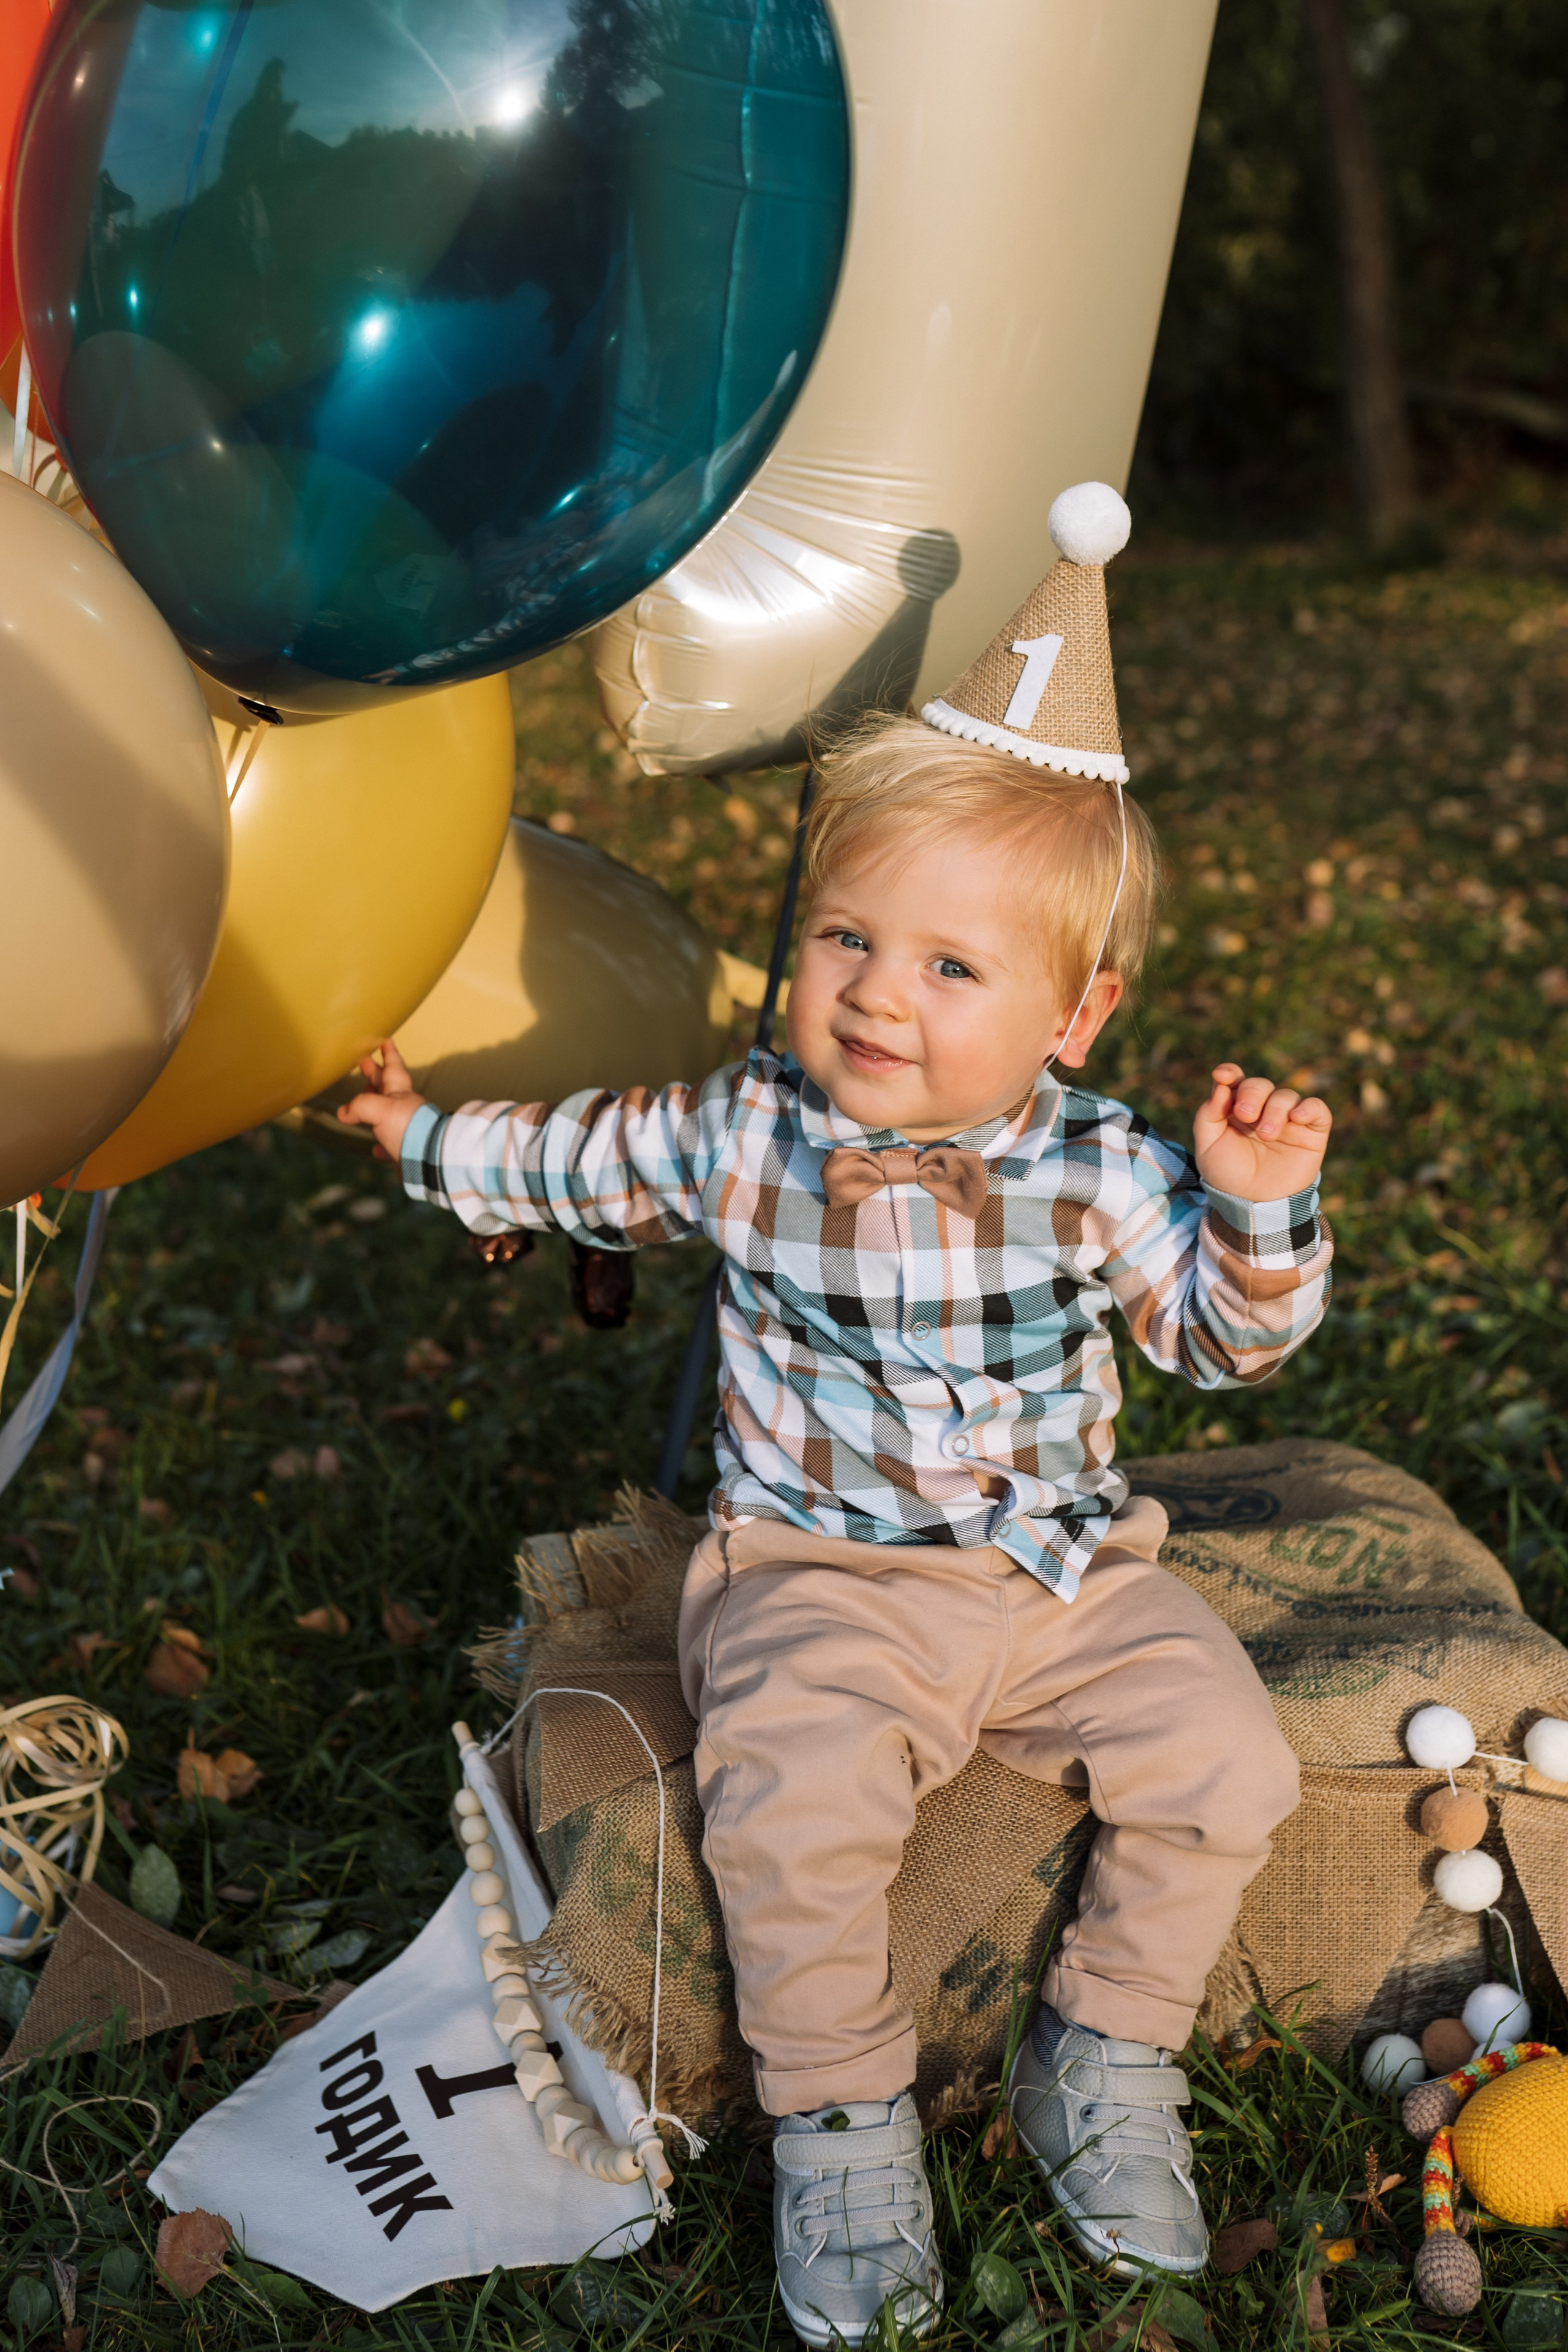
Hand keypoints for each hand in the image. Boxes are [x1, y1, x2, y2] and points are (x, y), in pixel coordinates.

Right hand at [337, 1040, 426, 1163]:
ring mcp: (405, 1128)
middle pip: (386, 1087)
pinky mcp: (405, 1150)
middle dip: (375, 1075)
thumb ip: (359, 1106)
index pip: (393, 1067)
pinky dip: (381, 1144)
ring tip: (361, 1106)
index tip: (385, 1040)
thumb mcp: (380, 1110)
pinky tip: (376, 1148)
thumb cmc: (409, 1128)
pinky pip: (390, 1144)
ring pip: (387, 1114)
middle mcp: (403, 1108)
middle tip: (364, 1063)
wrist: (430, 1159)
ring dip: (375, 1109)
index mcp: (399, 1093)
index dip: (388, 1054)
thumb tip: (344, 1112)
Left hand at [1192, 1063, 1331, 1203]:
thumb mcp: (1208, 1147)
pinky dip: (1309, 1108)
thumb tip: (1219, 1083)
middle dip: (1252, 1094)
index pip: (1235, 1080)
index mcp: (1235, 1109)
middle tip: (1246, 1115)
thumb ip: (1208, 1115)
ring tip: (1267, 1135)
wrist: (1254, 1204)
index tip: (1223, 1075)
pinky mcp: (1311, 1132)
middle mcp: (1262, 1110)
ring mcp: (1288, 1120)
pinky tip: (1297, 1117)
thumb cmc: (1229, 1175)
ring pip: (1286, 1096)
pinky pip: (1317, 1109)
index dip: (1230, 1072)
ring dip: (1275, 1110)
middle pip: (1260, 1085)